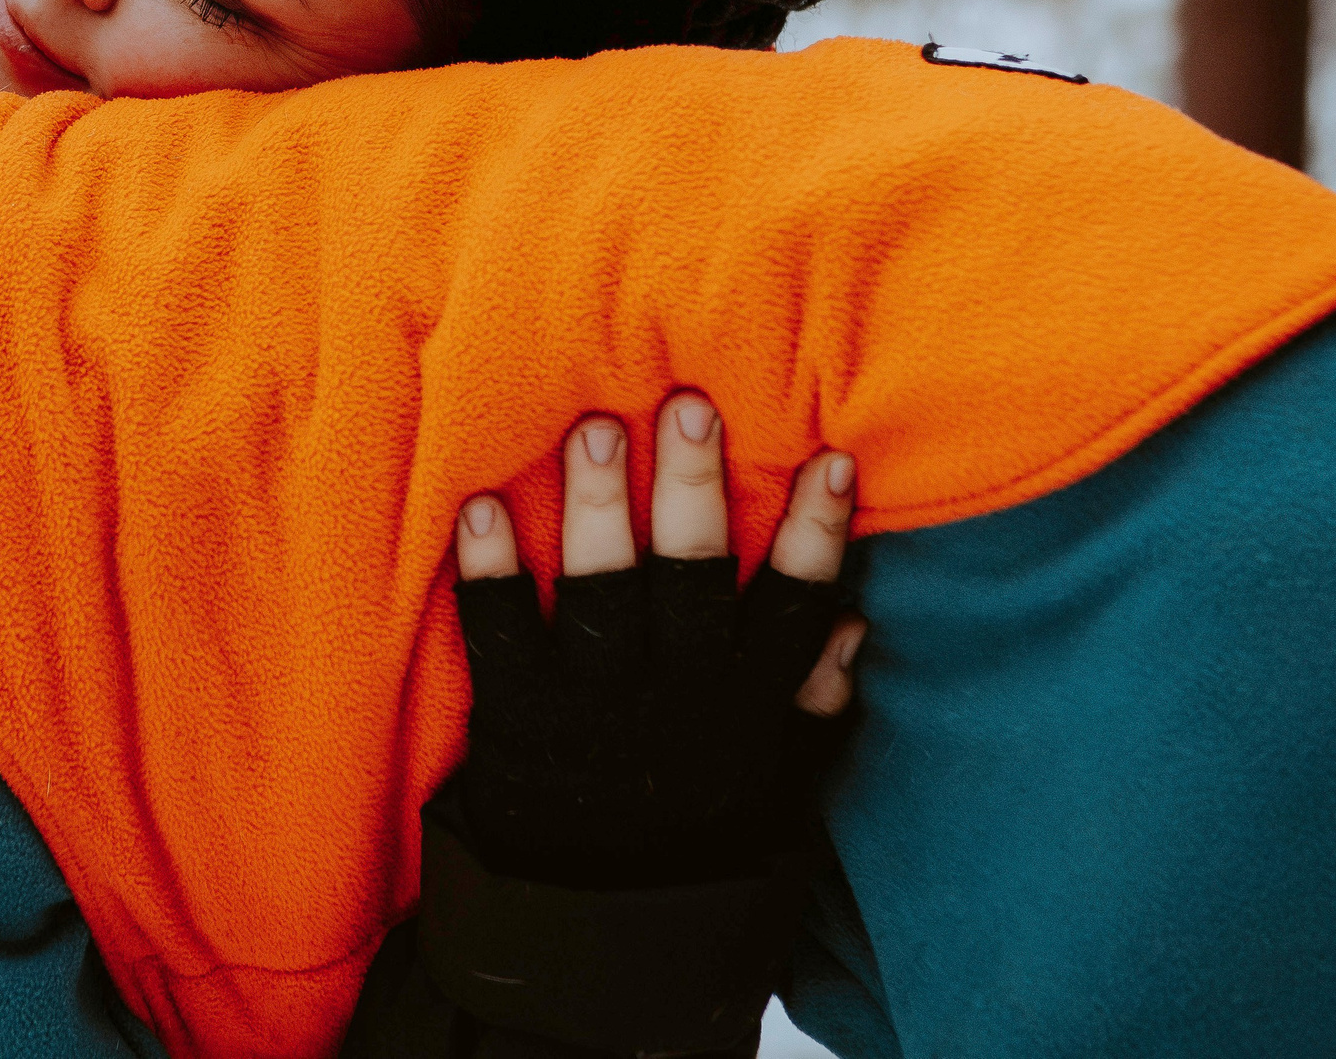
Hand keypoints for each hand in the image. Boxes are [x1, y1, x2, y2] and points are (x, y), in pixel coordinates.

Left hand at [447, 391, 867, 889]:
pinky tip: (482, 506)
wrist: (594, 931)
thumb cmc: (693, 832)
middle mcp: (676, 701)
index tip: (834, 458)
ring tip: (594, 427)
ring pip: (604, 595)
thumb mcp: (775, 783)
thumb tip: (852, 626)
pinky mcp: (519, 719)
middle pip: (693, 580)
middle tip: (688, 404)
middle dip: (693, 489)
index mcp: (744, 707)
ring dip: (598, 509)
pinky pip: (502, 637)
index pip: (795, 611)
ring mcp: (595, 710)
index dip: (817, 538)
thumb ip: (812, 706)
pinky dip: (489, 574)